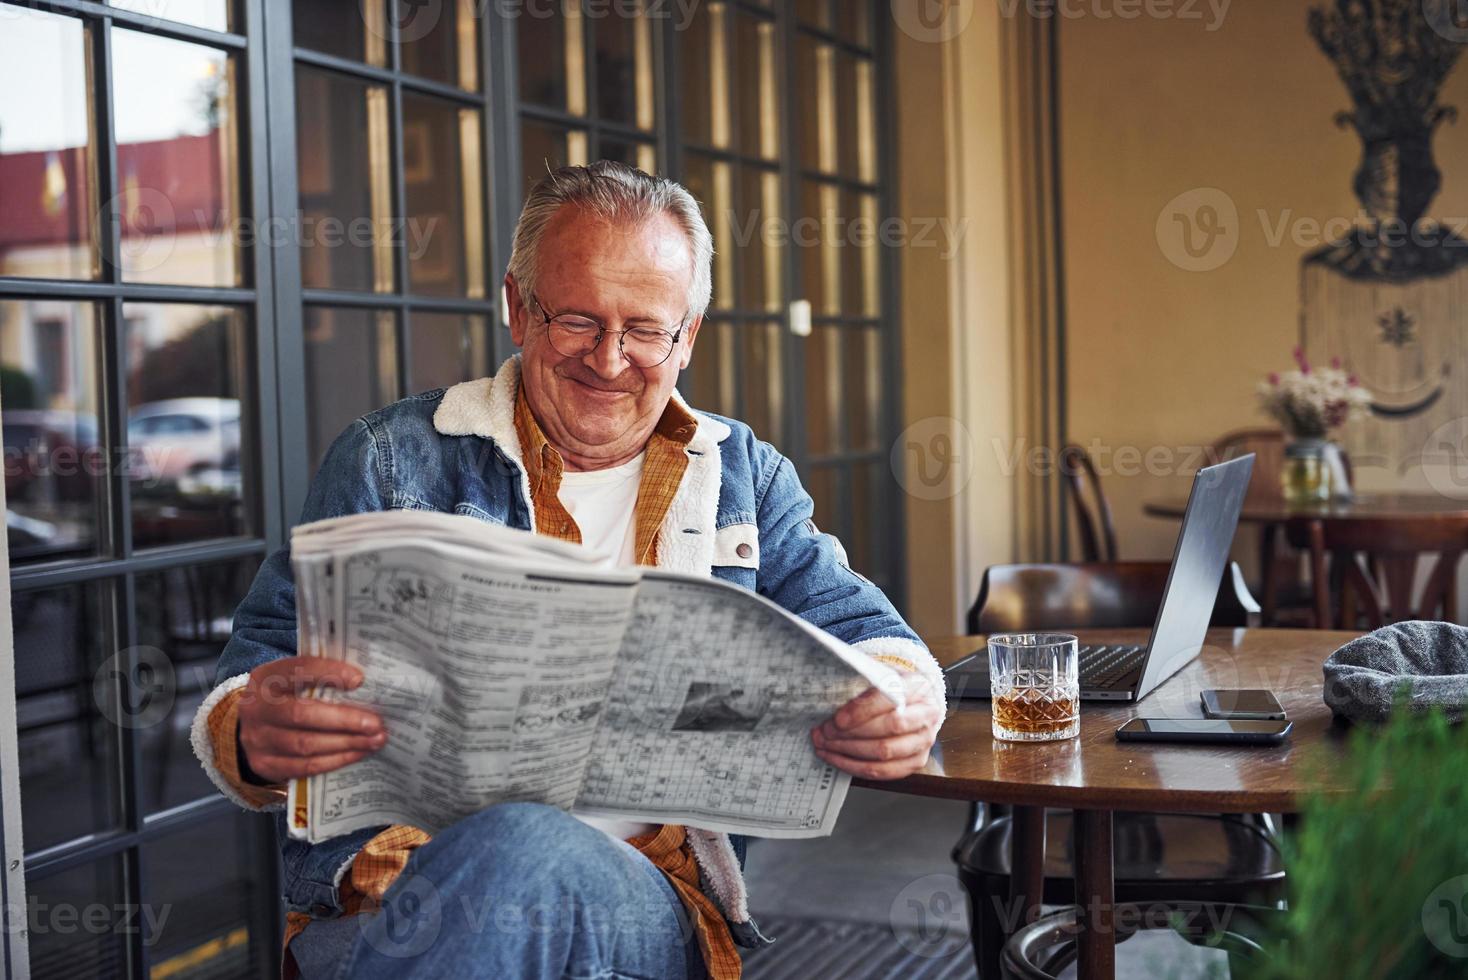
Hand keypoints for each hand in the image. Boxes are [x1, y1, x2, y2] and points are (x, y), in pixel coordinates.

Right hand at [237, 657, 385, 783]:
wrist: (251, 725)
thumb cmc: (286, 696)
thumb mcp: (294, 680)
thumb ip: (322, 678)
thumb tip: (365, 683)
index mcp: (266, 678)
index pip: (297, 670)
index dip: (328, 673)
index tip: (359, 679)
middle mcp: (257, 708)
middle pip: (301, 714)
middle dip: (344, 720)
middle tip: (376, 723)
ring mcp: (257, 739)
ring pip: (304, 744)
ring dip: (345, 744)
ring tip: (374, 741)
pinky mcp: (264, 765)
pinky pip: (303, 767)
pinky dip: (334, 761)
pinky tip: (357, 754)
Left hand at [810, 671, 942, 779]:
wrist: (913, 702)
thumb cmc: (891, 688)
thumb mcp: (878, 675)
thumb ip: (861, 683)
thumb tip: (830, 696)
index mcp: (918, 686)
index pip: (890, 700)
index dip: (861, 711)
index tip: (838, 719)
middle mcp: (927, 715)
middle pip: (888, 729)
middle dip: (850, 733)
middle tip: (825, 732)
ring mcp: (923, 741)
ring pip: (884, 753)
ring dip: (848, 751)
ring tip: (824, 745)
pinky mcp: (915, 762)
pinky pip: (883, 771)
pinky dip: (854, 766)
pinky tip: (836, 758)